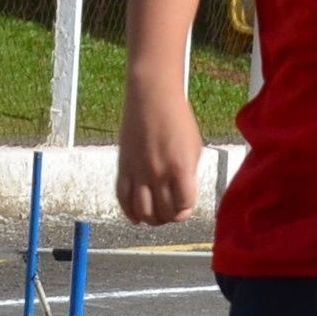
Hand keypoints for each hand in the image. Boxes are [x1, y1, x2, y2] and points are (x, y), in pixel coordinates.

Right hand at [117, 87, 202, 224]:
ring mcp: (139, 171)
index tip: (184, 209)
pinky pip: (123, 198)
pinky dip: (129, 212)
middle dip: (169, 217)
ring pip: (142, 211)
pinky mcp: (123, 166)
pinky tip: (135, 216)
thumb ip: (189, 174)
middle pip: (163, 212)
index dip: (186, 212)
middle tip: (169, 213)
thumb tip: (183, 197)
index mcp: (181, 167)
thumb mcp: (194, 147)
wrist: (152, 96)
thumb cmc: (177, 118)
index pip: (184, 205)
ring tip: (154, 216)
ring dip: (150, 219)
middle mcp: (159, 173)